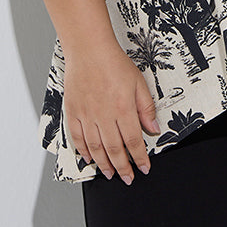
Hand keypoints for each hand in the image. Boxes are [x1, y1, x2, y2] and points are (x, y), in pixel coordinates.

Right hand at [62, 36, 161, 182]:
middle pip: (114, 149)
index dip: (139, 158)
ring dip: (104, 164)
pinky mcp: (73, 111)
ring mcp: (87, 115)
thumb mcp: (139, 82)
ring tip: (109, 174)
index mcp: (123, 108)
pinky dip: (83, 150)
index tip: (144, 167)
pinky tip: (89, 157)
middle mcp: (104, 115)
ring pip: (96, 148)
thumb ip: (146, 108)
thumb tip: (153, 128)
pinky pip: (77, 137)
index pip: (133, 141)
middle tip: (127, 178)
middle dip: (123, 167)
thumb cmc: (114, 63)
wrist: (89, 49)